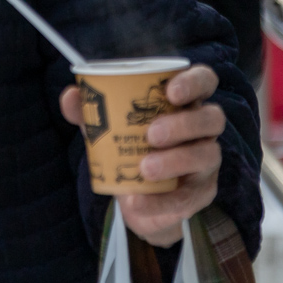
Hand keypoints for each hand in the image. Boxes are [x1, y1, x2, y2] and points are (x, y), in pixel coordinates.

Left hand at [60, 64, 225, 247]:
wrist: (136, 200)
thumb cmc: (129, 150)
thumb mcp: (108, 129)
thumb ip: (91, 112)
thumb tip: (70, 96)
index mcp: (184, 104)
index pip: (205, 81)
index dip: (194, 82)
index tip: (171, 92)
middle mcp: (203, 130)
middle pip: (212, 118)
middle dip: (184, 124)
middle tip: (151, 134)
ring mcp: (206, 163)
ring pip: (207, 155)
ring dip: (175, 160)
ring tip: (144, 167)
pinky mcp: (200, 194)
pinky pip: (187, 198)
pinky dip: (160, 201)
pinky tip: (137, 201)